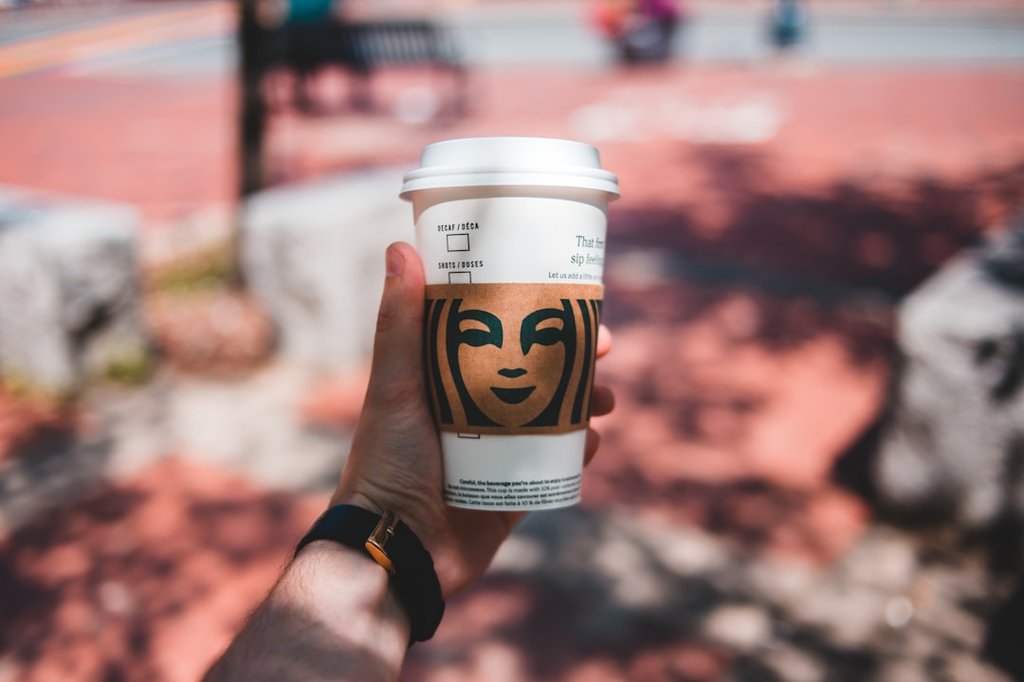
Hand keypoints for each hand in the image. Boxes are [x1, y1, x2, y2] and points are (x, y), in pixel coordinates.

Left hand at [332, 242, 613, 596]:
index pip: (500, 335)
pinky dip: (578, 450)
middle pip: (537, 372)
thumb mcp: (395, 386)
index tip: (568, 298)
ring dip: (586, 401)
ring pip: (554, 415)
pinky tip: (591, 440)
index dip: (536, 314)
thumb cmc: (386, 463)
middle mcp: (475, 411)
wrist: (397, 550)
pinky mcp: (513, 491)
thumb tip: (401, 247)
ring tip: (604, 400)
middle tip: (605, 349)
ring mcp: (497, 452)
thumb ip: (400, 323)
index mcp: (447, 381)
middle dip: (575, 358)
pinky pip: (555, 465)